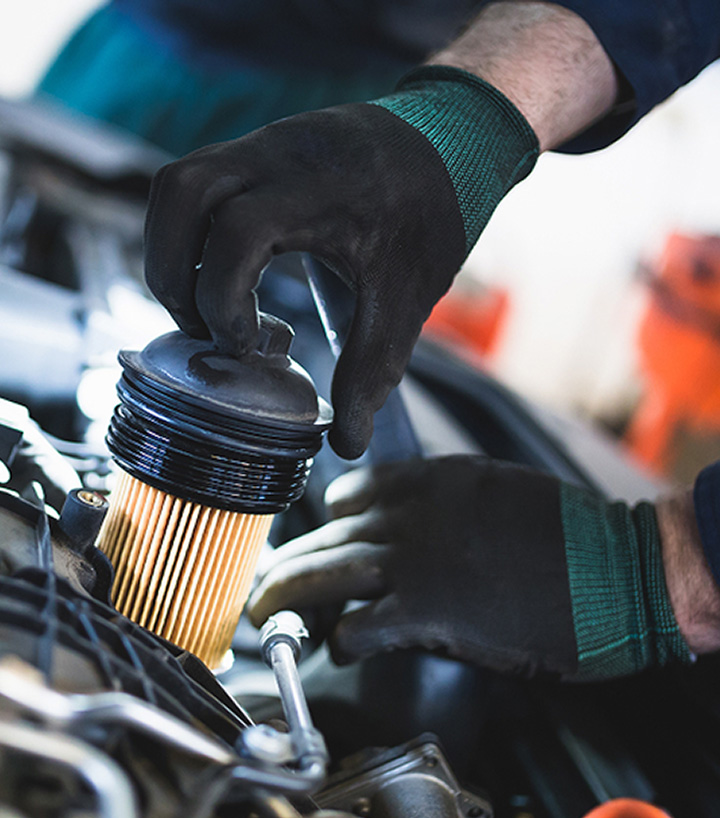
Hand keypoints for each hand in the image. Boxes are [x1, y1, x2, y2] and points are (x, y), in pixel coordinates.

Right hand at [144, 69, 537, 457]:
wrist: (451, 140)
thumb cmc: (431, 217)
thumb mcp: (406, 300)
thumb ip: (372, 372)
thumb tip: (345, 443)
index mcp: (319, 192)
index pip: (236, 232)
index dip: (224, 296)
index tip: (249, 345)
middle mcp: (278, 155)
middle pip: (181, 195)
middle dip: (173, 273)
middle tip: (203, 328)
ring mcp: (261, 144)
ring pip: (175, 185)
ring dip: (170, 251)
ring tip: (202, 305)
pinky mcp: (254, 149)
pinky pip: (193, 182)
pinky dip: (187, 233)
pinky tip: (221, 274)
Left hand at [248, 457, 692, 679]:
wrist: (618, 572)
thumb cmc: (574, 539)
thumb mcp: (504, 495)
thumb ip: (451, 507)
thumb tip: (419, 534)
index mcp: (433, 481)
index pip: (351, 494)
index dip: (325, 524)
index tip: (315, 542)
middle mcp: (412, 514)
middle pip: (326, 537)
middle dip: (288, 564)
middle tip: (265, 586)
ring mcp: (415, 561)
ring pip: (324, 574)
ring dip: (286, 597)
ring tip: (265, 615)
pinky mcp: (427, 612)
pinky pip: (359, 625)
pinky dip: (340, 639)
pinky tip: (336, 647)